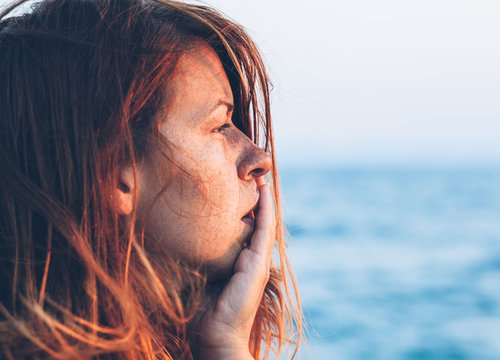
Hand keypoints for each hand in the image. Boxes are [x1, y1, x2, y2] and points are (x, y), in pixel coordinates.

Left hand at [196, 178, 275, 359]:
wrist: (214, 336)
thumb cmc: (202, 312)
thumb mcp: (195, 278)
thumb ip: (192, 260)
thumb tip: (168, 239)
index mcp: (238, 263)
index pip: (243, 230)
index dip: (243, 209)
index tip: (235, 186)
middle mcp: (250, 260)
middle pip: (255, 222)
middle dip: (255, 199)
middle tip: (251, 173)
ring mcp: (256, 262)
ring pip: (263, 222)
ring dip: (263, 199)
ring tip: (260, 175)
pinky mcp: (257, 265)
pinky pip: (264, 230)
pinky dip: (265, 210)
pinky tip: (263, 191)